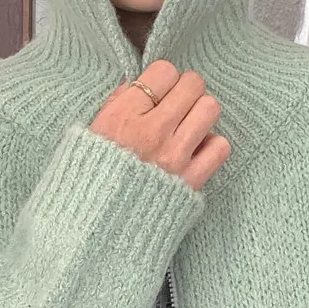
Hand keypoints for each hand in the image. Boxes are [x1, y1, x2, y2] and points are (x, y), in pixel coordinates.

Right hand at [90, 60, 230, 188]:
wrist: (95, 237)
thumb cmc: (90, 184)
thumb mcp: (88, 137)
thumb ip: (115, 106)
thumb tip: (136, 85)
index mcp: (123, 117)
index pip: (163, 71)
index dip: (164, 79)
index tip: (159, 94)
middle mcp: (151, 132)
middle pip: (192, 84)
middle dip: (187, 91)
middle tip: (178, 108)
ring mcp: (174, 158)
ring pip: (210, 108)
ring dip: (202, 114)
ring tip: (189, 127)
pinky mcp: (191, 183)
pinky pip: (220, 147)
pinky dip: (212, 146)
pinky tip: (196, 153)